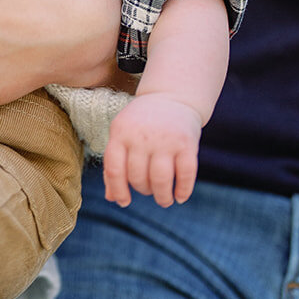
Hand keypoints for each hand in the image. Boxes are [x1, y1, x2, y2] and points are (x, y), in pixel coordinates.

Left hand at [102, 91, 201, 206]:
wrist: (172, 96)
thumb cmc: (141, 123)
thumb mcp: (122, 135)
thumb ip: (115, 164)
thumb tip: (111, 198)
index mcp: (120, 132)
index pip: (114, 169)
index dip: (118, 190)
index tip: (125, 202)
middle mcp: (142, 135)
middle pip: (138, 177)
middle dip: (143, 190)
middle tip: (148, 190)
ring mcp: (165, 138)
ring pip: (161, 180)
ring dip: (162, 197)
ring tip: (164, 200)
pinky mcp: (187, 143)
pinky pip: (186, 175)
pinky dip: (183, 191)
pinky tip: (180, 197)